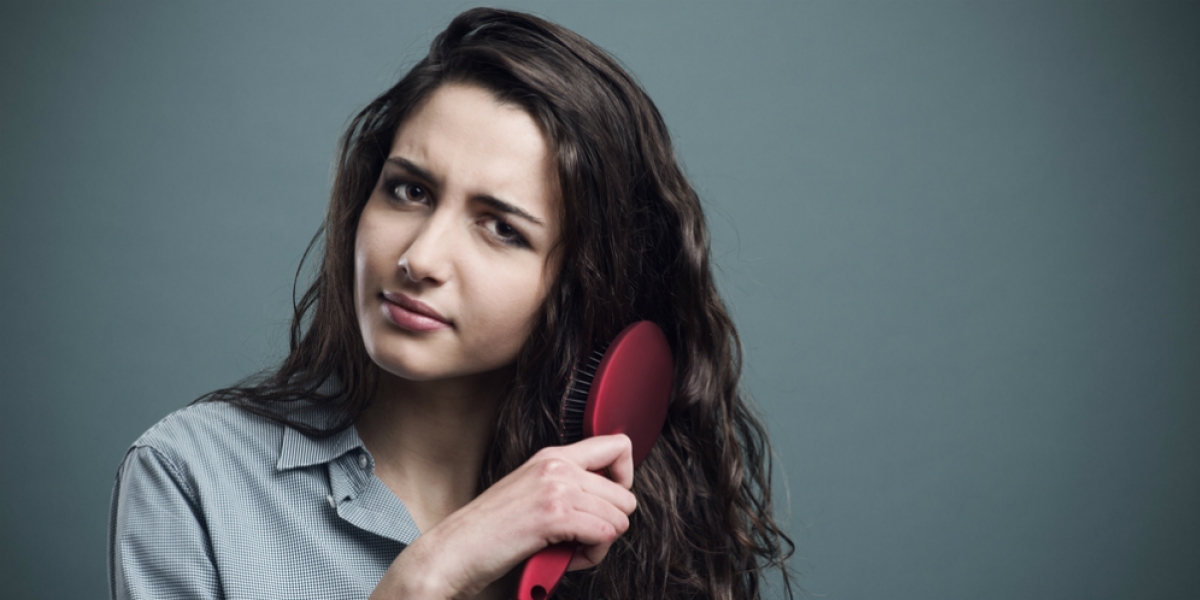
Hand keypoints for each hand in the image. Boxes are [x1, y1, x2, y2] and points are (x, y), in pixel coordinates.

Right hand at [371, 434, 636, 598]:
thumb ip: (567, 486)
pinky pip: (604, 535)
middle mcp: (557, 466)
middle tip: (579, 538)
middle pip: (625, 495)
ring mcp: (556, 488)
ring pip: (619, 518)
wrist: (455, 550)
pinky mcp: (554, 515)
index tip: (607, 503)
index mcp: (553, 456)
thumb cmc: (490, 532)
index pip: (618, 446)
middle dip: (609, 525)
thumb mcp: (532, 492)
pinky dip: (591, 556)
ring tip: (569, 549)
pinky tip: (565, 557)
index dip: (624, 479)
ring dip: (599, 544)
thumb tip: (607, 499)